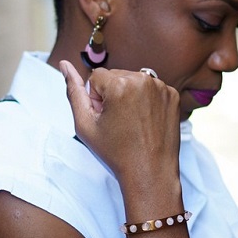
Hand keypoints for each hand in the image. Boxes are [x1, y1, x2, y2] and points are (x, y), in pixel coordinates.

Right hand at [59, 60, 181, 187]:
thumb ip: (73, 91)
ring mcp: (161, 86)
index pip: (96, 76)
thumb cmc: (117, 151)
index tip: (106, 118)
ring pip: (133, 80)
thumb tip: (64, 65)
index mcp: (120, 84)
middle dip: (113, 94)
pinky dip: (146, 99)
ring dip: (129, 95)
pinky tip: (146, 119)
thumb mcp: (86, 124)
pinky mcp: (172, 94)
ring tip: (132, 121)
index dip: (96, 99)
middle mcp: (143, 79)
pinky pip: (151, 87)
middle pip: (116, 76)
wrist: (150, 172)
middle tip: (119, 121)